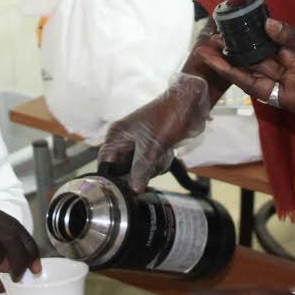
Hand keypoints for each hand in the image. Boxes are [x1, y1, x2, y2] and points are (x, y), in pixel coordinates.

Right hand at [97, 73, 213, 191]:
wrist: (190, 106)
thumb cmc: (168, 116)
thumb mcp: (152, 147)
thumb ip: (141, 170)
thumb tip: (133, 189)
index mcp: (117, 136)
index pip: (105, 163)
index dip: (113, 177)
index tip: (123, 189)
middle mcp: (124, 141)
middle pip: (124, 170)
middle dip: (139, 171)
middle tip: (150, 163)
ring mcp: (138, 145)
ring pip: (140, 170)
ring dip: (153, 166)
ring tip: (162, 152)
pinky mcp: (152, 148)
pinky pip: (152, 165)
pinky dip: (161, 162)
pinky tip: (168, 151)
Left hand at [197, 18, 294, 111]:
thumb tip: (266, 24)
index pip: (253, 84)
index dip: (230, 69)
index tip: (209, 56)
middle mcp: (292, 90)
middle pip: (256, 73)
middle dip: (234, 56)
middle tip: (210, 39)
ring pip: (268, 62)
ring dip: (249, 48)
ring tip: (225, 31)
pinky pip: (284, 55)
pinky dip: (271, 43)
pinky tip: (254, 28)